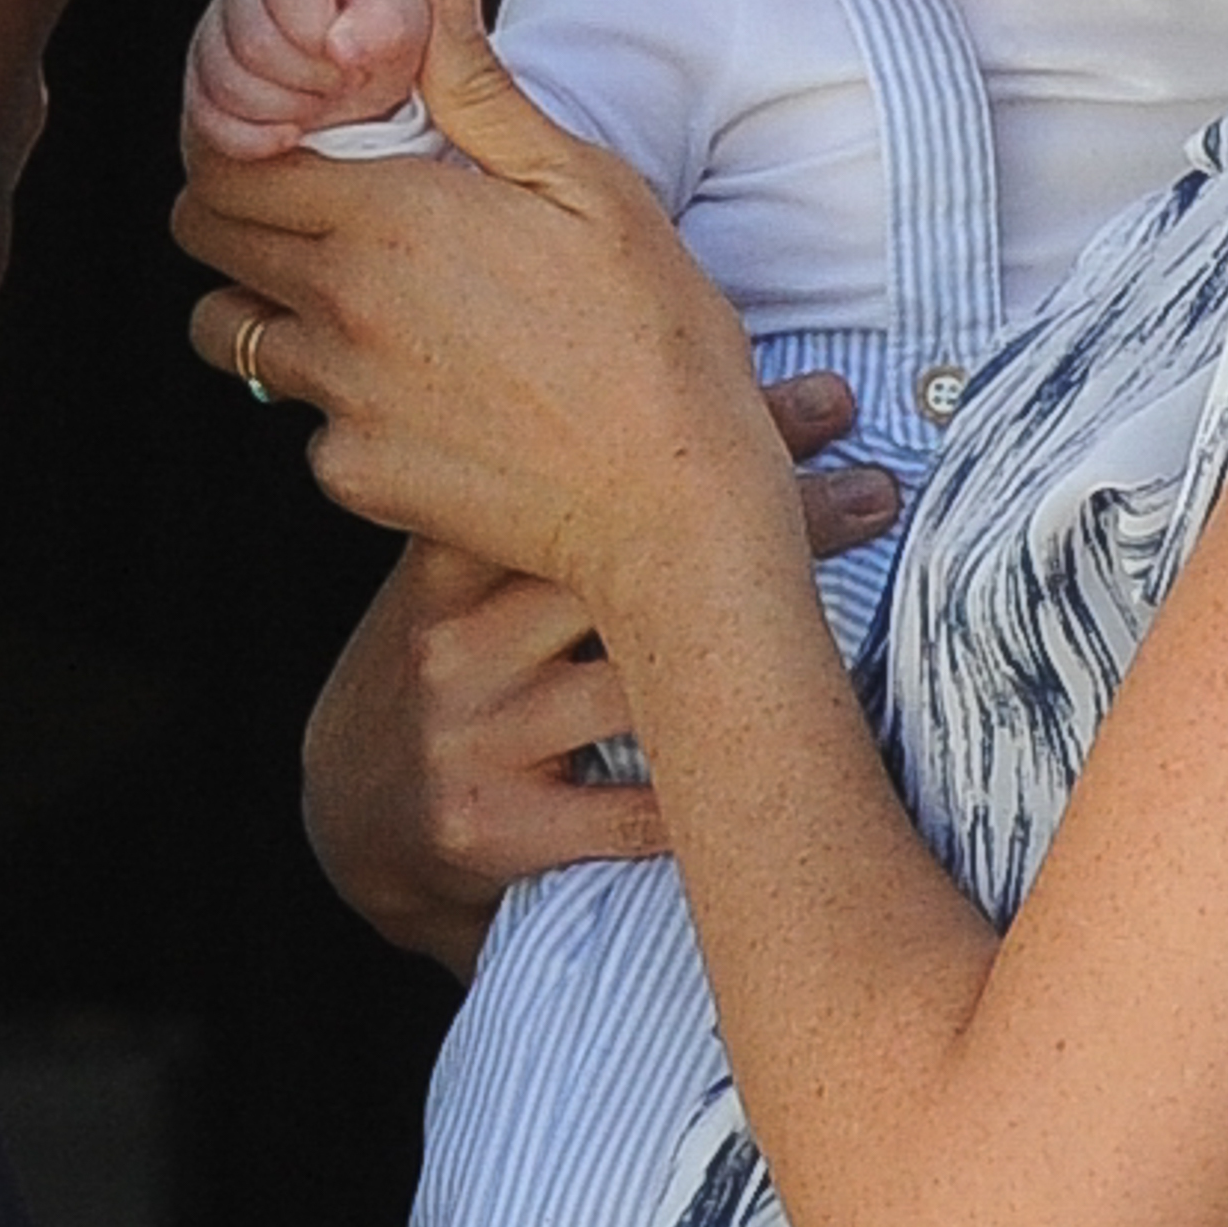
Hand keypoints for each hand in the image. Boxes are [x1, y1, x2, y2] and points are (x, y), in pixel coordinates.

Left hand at [178, 0, 793, 633]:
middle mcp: (340, 303)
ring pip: (233, 335)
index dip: (239, 143)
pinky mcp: (354, 476)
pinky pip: (307, 425)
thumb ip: (485, 91)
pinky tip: (425, 399)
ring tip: (354, 308)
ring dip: (269, 309)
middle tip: (304, 215)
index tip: (282, 145)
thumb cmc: (655, 333)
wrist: (674, 504)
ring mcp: (338, 398)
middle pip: (206, 239)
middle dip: (233, 214)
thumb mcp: (589, 187)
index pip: (231, 162)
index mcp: (389, 215)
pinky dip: (342, 405)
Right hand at [182, 0, 433, 159]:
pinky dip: (249, 139)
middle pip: (251, 45)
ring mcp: (216, 49)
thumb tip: (386, 16)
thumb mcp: (410, 30)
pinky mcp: (206, 100)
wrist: (370, 89)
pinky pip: (207, 125)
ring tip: (324, 110)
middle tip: (346, 90)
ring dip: (283, 109)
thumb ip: (392, 23)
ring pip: (223, 87)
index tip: (358, 62)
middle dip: (309, 79)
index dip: (327, 40)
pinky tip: (290, 138)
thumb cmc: (397, 52)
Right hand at [291, 382, 902, 971]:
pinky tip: (796, 751)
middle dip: (766, 519)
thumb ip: (537, 502)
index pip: (581, 476)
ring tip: (874, 618)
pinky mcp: (490, 825)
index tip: (820, 402)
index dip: (704, 433)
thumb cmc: (450, 675)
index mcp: (450, 560)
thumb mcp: (464, 580)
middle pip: (625, 565)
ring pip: (642, 683)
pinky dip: (716, 783)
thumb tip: (680, 400)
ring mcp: (470, 733)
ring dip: (765, 649)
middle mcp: (452, 639)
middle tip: (874, 487)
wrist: (352, 825)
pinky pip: (636, 807)